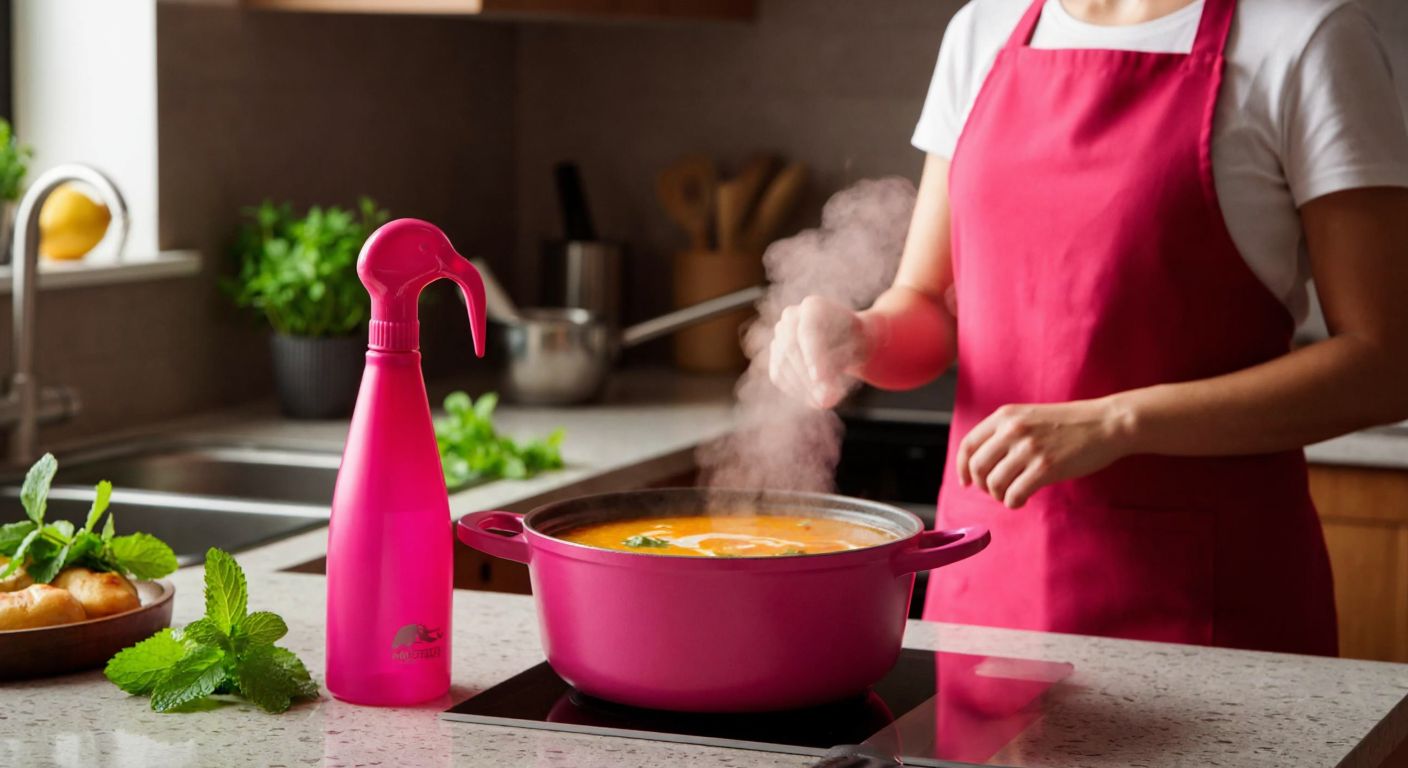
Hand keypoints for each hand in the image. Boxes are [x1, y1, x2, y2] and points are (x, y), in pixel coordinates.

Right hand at [769, 296, 867, 408]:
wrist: (848, 341)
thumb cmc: (856, 342)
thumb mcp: (857, 349)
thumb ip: (841, 367)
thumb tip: (825, 398)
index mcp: (813, 306)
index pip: (807, 331)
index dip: (812, 355)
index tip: (820, 378)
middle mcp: (791, 317)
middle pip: (791, 348)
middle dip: (807, 377)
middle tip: (826, 400)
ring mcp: (779, 335)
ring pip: (782, 364)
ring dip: (803, 388)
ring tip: (826, 402)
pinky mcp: (775, 354)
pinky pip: (778, 375)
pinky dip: (796, 391)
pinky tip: (814, 400)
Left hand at [956, 398, 1135, 508]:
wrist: (1106, 423)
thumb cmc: (1069, 423)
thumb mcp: (1029, 416)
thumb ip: (1005, 433)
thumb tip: (981, 463)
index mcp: (1005, 415)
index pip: (968, 445)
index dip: (962, 467)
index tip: (966, 482)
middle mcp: (1013, 430)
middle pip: (977, 467)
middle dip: (982, 485)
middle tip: (996, 490)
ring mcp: (1029, 449)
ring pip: (994, 484)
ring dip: (1000, 496)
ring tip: (1012, 494)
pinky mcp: (1046, 467)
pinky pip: (1014, 494)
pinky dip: (1014, 502)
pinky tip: (1023, 500)